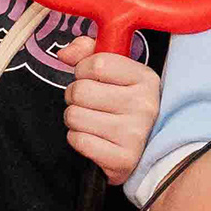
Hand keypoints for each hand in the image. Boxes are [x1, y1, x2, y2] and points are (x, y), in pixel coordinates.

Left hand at [54, 37, 162, 181]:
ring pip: (74, 116)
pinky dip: (78, 139)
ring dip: (75, 119)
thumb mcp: (115, 72)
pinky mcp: (123, 159)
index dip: (83, 70)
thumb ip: (88, 51)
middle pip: (81, 90)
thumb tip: (65, 54)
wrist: (142, 149)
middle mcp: (145, 105)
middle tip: (88, 104)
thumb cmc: (124, 105)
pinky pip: (78, 140)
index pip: (97, 63)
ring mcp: (136, 134)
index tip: (90, 78)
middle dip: (75, 96)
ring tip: (91, 121)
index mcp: (146, 78)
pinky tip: (94, 138)